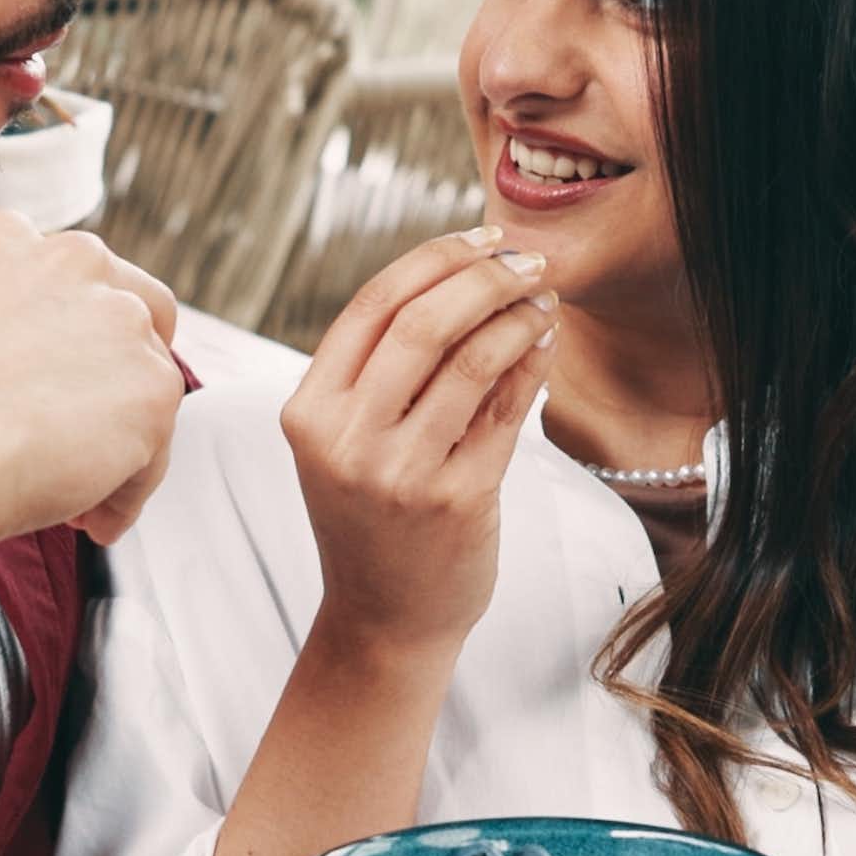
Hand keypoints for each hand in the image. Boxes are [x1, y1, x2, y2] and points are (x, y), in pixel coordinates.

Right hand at [0, 210, 182, 547]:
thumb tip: (28, 368)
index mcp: (11, 238)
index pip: (74, 280)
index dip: (75, 341)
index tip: (55, 389)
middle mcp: (75, 261)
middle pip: (134, 321)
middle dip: (119, 381)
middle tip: (87, 437)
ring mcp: (121, 321)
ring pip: (144, 393)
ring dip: (118, 450)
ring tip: (73, 503)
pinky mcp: (151, 386)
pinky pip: (153, 451)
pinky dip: (127, 492)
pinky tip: (89, 521)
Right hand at [282, 226, 556, 657]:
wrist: (383, 619)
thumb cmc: (373, 516)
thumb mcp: (350, 441)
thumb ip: (385, 369)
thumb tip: (468, 271)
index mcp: (308, 412)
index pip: (374, 305)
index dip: (436, 258)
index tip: (482, 237)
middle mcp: (346, 440)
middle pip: (423, 322)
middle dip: (486, 276)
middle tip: (528, 259)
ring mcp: (400, 473)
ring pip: (472, 359)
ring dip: (519, 315)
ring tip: (544, 297)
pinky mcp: (456, 500)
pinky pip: (507, 409)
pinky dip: (532, 362)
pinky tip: (546, 341)